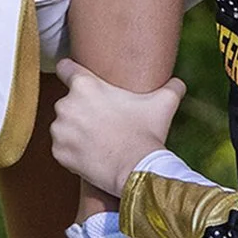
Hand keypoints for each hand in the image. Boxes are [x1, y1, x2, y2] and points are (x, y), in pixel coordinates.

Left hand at [49, 60, 182, 196]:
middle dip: (81, 109)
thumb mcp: (163, 104)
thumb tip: (179, 83)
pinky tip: (92, 154)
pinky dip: (73, 151)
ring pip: (64, 125)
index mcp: (85, 85)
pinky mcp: (58, 152)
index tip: (76, 77)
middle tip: (102, 120)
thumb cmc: (147, 132)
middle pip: (68, 101)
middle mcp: (66, 104)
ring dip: (75, 131)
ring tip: (99, 139)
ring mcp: (60, 130)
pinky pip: (62, 148)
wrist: (136, 169)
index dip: (71, 71)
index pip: (65, 67)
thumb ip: (171, 87)